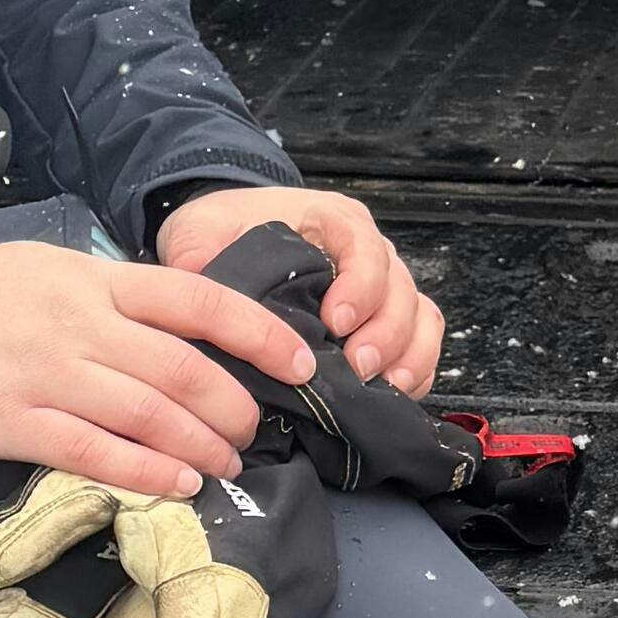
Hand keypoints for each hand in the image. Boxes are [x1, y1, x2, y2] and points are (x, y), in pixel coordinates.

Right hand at [0, 233, 310, 498]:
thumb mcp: (49, 268)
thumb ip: (109, 294)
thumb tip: (176, 322)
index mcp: (95, 282)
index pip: (198, 301)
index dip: (259, 333)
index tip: (300, 360)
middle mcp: (81, 326)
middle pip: (184, 368)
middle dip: (234, 406)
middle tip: (254, 432)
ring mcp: (48, 376)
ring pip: (149, 415)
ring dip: (200, 446)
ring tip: (225, 465)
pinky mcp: (13, 423)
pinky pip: (94, 452)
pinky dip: (144, 473)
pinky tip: (176, 486)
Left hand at [156, 184, 446, 397]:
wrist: (234, 237)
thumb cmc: (226, 229)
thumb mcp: (200, 228)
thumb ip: (197, 248)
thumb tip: (196, 275)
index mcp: (332, 221)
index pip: (365, 246)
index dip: (359, 287)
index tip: (335, 323)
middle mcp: (368, 250)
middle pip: (401, 289)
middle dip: (386, 334)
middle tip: (358, 370)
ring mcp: (382, 286)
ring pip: (420, 317)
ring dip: (407, 357)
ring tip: (380, 390)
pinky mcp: (386, 320)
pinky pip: (421, 342)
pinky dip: (415, 370)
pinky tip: (391, 396)